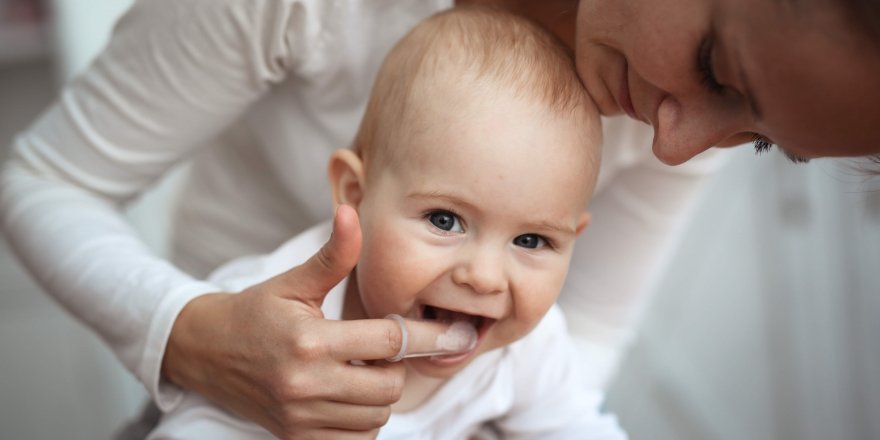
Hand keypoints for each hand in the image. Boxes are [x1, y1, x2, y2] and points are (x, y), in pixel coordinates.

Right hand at [162, 205, 451, 438]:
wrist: (204, 352)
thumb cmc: (255, 311)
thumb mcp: (294, 282)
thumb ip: (333, 255)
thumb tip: (352, 212)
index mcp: (309, 341)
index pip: (388, 342)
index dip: (425, 335)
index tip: (453, 331)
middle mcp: (305, 383)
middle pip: (389, 386)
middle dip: (396, 367)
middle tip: (378, 350)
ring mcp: (300, 416)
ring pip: (376, 416)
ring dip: (379, 395)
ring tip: (359, 370)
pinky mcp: (296, 437)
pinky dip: (362, 421)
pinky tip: (348, 395)